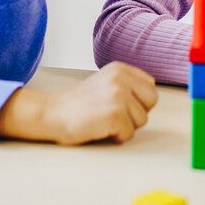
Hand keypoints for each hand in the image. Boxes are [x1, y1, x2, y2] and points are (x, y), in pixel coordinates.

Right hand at [42, 62, 158, 144]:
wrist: (53, 113)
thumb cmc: (81, 103)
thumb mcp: (106, 82)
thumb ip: (129, 84)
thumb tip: (152, 94)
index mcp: (120, 68)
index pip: (150, 88)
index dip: (138, 102)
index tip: (118, 104)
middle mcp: (121, 78)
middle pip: (151, 102)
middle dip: (137, 113)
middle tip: (113, 113)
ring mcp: (118, 95)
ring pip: (142, 121)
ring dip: (124, 126)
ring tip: (103, 119)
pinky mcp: (114, 114)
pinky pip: (129, 134)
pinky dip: (116, 136)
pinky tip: (100, 128)